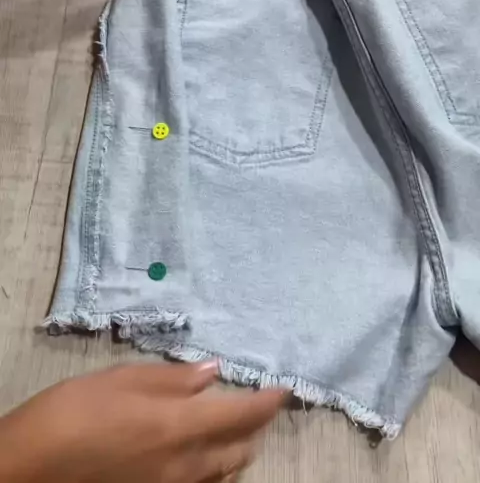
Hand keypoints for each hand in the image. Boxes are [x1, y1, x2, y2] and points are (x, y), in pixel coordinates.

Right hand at [0, 362, 284, 482]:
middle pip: (241, 450)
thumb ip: (172, 379)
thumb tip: (212, 373)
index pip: (242, 415)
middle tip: (256, 403)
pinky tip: (201, 455)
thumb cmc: (75, 412)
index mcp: (179, 427)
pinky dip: (214, 470)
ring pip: (224, 474)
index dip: (267, 402)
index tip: (282, 388)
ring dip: (237, 449)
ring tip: (232, 426)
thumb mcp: (122, 380)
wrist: (30, 467)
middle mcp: (185, 465)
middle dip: (255, 427)